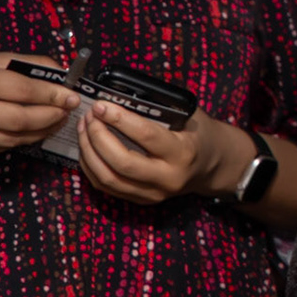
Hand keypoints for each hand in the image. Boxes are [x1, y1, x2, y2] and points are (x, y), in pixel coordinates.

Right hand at [0, 53, 76, 156]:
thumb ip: (31, 64)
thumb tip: (64, 74)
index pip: (21, 90)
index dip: (51, 95)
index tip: (73, 97)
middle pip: (17, 120)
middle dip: (49, 118)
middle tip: (67, 112)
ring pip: (8, 139)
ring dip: (39, 133)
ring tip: (56, 122)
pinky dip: (19, 142)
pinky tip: (33, 132)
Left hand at [76, 103, 250, 205]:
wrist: (213, 165)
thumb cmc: (200, 133)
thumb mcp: (189, 116)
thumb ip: (159, 109)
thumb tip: (122, 96)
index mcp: (183, 152)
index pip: (146, 136)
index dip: (119, 120)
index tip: (101, 105)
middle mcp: (168, 177)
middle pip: (121, 163)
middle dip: (98, 138)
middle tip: (89, 117)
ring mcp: (153, 193)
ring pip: (108, 178)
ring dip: (89, 153)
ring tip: (84, 130)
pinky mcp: (141, 200)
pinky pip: (107, 187)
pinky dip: (91, 167)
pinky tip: (88, 149)